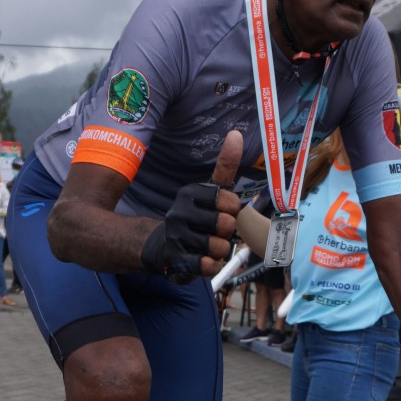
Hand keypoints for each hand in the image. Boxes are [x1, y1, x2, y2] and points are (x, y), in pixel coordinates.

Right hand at [141, 131, 242, 280]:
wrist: (165, 246)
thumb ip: (225, 166)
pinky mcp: (175, 259)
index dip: (233, 210)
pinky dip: (212, 265)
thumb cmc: (198, 216)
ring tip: (209, 246)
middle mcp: (180, 211)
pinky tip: (203, 259)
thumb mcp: (210, 191)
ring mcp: (175, 236)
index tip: (223, 210)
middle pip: (226, 225)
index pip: (231, 201)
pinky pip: (208, 265)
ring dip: (221, 250)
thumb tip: (236, 134)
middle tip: (215, 231)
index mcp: (191, 193)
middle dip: (227, 232)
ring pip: (219, 247)